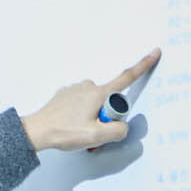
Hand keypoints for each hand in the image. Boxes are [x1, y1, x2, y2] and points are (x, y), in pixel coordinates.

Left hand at [21, 50, 160, 152]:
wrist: (36, 131)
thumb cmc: (64, 132)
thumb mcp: (96, 137)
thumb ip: (117, 131)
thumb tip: (122, 126)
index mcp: (98, 93)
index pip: (126, 78)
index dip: (143, 66)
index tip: (154, 53)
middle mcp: (88, 86)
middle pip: (110, 99)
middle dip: (107, 115)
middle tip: (92, 131)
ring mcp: (75, 89)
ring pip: (95, 103)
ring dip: (93, 116)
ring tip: (79, 130)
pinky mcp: (66, 95)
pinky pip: (82, 104)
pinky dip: (81, 115)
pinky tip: (71, 125)